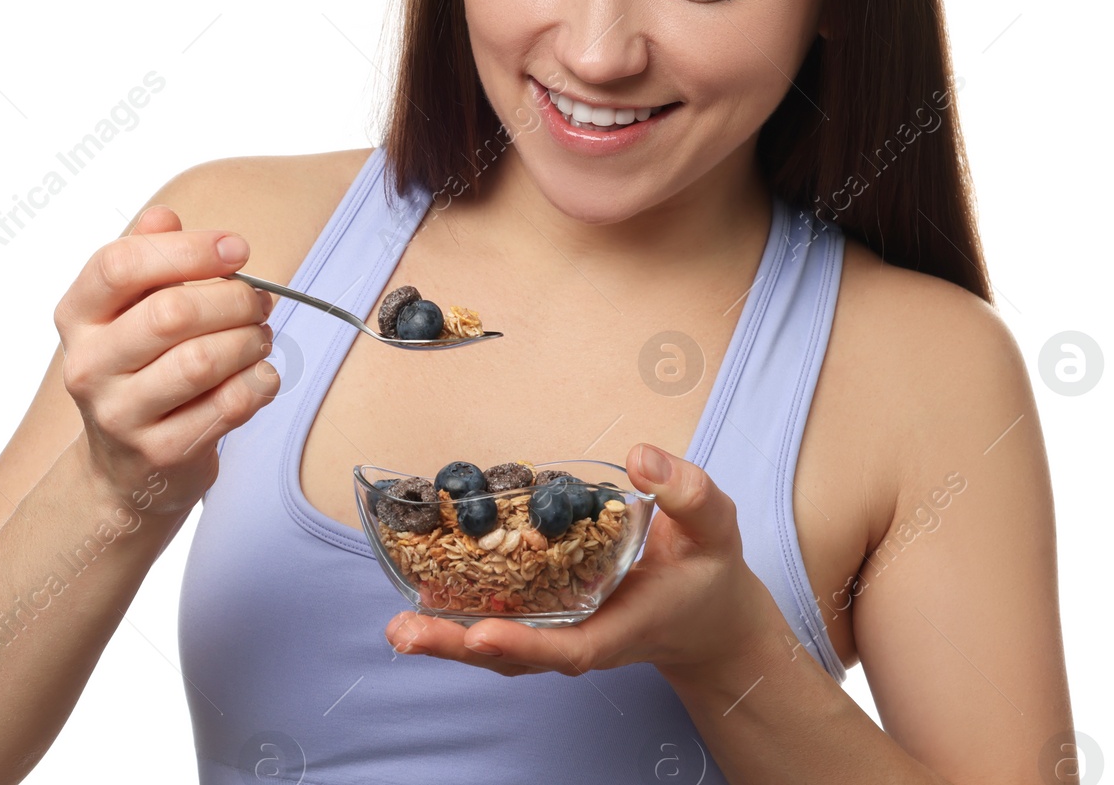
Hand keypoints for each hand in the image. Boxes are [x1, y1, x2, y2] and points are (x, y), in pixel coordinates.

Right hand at [55, 204, 280, 517]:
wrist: (127, 466)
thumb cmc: (140, 368)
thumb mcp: (131, 309)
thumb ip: (148, 257)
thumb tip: (165, 216)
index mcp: (78, 316)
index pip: (119, 265)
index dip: (188, 249)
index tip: (237, 249)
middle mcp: (88, 366)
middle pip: (171, 313)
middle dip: (233, 299)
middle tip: (259, 301)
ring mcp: (120, 415)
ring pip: (203, 361)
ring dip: (250, 341)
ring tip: (260, 337)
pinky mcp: (160, 453)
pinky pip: (228, 405)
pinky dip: (259, 382)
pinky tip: (260, 375)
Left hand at [383, 444, 776, 684]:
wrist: (707, 613)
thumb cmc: (708, 567)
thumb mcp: (714, 524)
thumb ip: (686, 491)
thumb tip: (640, 457)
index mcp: (623, 625)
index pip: (570, 647)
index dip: (525, 645)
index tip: (482, 634)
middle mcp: (584, 636)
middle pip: (516, 655)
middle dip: (459, 648)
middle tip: (406, 634)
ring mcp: (562, 632)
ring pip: (500, 647)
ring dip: (448, 641)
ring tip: (398, 628)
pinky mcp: (549, 618)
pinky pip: (502, 624)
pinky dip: (459, 621)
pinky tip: (418, 603)